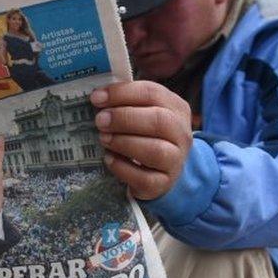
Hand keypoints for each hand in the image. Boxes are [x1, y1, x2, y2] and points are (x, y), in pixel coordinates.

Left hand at [90, 81, 191, 199]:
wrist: (159, 170)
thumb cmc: (146, 135)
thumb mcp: (142, 113)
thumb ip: (125, 102)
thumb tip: (98, 96)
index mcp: (176, 108)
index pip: (152, 93)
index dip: (122, 93)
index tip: (96, 98)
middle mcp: (181, 134)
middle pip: (158, 120)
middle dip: (124, 118)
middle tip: (99, 120)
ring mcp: (175, 160)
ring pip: (155, 150)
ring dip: (124, 142)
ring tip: (104, 139)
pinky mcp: (163, 184)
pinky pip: (144, 178)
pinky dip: (122, 168)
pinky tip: (109, 159)